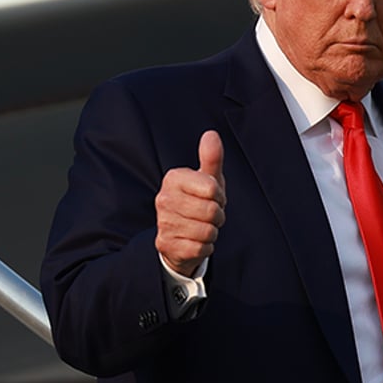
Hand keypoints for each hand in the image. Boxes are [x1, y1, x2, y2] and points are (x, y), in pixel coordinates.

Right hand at [155, 130, 225, 275]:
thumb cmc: (198, 201)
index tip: (212, 197)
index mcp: (173, 178)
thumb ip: (211, 158)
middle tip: (209, 215)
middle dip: (217, 216)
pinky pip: (200, 248)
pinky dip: (205, 247)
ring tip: (202, 226)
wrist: (182, 235)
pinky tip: (195, 241)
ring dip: (211, 232)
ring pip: (207, 230)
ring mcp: (163, 223)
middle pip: (211, 210)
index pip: (212, 188)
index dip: (219, 195)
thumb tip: (211, 134)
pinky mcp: (166, 245)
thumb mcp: (208, 179)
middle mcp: (163, 199)